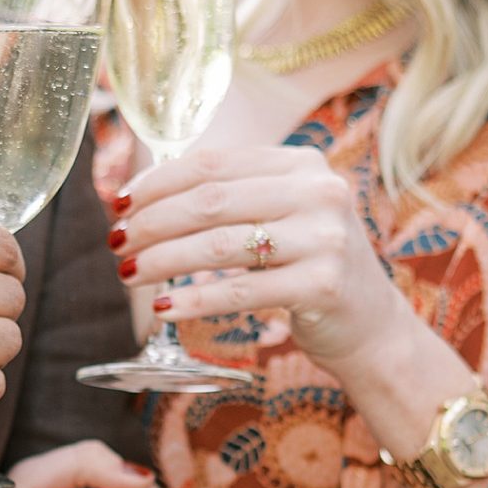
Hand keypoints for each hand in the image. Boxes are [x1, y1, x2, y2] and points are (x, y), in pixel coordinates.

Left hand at [110, 143, 411, 375]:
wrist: (372, 325)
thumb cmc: (308, 266)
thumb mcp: (282, 216)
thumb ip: (232, 198)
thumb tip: (142, 199)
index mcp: (302, 163)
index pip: (213, 163)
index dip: (158, 182)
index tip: (119, 203)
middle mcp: (318, 192)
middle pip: (209, 201)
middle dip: (151, 223)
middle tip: (115, 243)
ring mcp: (325, 238)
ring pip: (218, 245)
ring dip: (162, 261)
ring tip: (129, 274)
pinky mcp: (322, 285)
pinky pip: (239, 291)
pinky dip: (193, 300)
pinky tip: (162, 309)